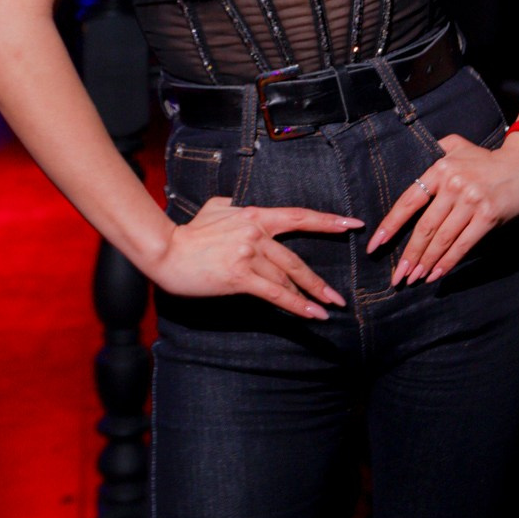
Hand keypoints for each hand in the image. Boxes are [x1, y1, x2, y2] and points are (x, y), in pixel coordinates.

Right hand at [153, 197, 362, 319]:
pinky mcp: (239, 276)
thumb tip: (241, 204)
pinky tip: (310, 314)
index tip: (352, 224)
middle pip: (297, 259)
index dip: (327, 221)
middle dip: (319, 280)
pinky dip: (295, 305)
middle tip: (338, 295)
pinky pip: (274, 293)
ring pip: (287, 279)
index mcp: (255, 214)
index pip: (299, 217)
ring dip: (309, 296)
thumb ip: (235, 206)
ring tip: (327, 309)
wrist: (167, 250)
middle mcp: (257, 233)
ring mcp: (249, 254)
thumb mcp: (216, 207)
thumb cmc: (190, 232)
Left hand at [366, 132, 518, 284]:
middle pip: (425, 226)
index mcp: (440, 168)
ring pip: (443, 238)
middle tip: (398, 275)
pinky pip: (463, 244)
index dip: (391, 225)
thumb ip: (433, 152)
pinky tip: (437, 273)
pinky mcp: (487, 216)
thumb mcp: (456, 146)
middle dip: (409, 254)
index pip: (408, 201)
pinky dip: (448, 261)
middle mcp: (453, 184)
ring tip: (414, 278)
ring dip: (426, 262)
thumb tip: (409, 164)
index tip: (376, 244)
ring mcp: (471, 201)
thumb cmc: (486, 159)